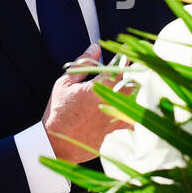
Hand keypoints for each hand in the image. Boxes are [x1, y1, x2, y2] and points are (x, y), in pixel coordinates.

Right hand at [41, 43, 131, 163]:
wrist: (55, 144)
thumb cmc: (57, 112)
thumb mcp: (65, 84)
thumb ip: (82, 65)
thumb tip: (95, 48)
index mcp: (96, 88)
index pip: (117, 68)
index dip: (124, 57)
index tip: (127, 51)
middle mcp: (108, 103)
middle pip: (132, 85)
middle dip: (135, 75)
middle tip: (137, 68)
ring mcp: (112, 118)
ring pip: (133, 101)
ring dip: (134, 92)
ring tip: (134, 86)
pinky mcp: (112, 130)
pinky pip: (128, 120)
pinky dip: (131, 112)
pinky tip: (130, 109)